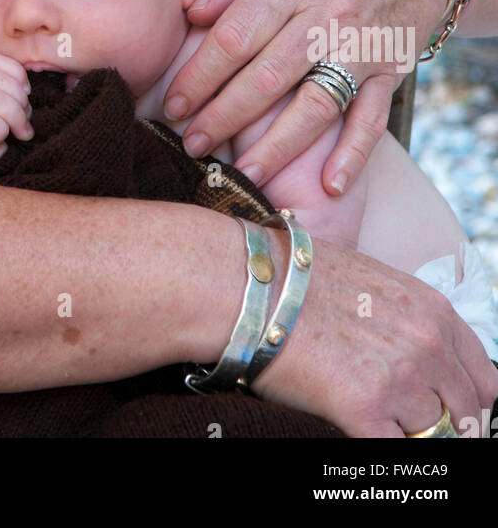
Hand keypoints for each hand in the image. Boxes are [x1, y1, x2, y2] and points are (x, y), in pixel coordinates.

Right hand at [0, 54, 32, 178]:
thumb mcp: (7, 107)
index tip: (27, 95)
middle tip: (25, 121)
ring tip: (20, 132)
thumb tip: (31, 87)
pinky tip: (2, 143)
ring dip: (15, 117)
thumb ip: (14, 90)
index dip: (19, 77)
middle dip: (20, 101)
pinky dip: (3, 133)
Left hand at [165, 0, 450, 194]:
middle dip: (223, 116)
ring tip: (243, 175)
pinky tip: (329, 184)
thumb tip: (190, 13)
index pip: (234, 37)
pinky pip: (371, 117)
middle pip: (266, 77)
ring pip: (314, 104)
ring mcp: (361, 46)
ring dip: (277, 147)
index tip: (173, 104)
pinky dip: (353, 153)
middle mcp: (325, 16)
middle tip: (192, 145)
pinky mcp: (390, 69)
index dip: (199, 75)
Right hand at [255, 235, 497, 437]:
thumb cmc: (301, 277)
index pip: (483, 379)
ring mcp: (401, 380)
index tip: (449, 409)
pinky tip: (356, 426)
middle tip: (404, 419)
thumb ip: (411, 321)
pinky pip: (395, 452)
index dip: (466, 399)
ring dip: (400, 428)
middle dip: (438, 421)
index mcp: (434, 311)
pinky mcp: (366, 410)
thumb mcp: (376, 282)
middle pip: (462, 413)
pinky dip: (380, 444)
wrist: (255, 285)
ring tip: (364, 407)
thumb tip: (424, 358)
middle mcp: (428, 345)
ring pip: (427, 434)